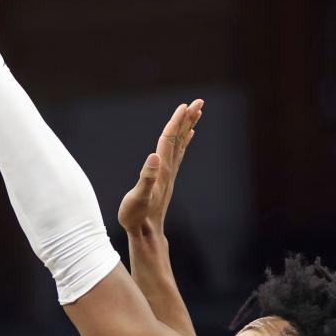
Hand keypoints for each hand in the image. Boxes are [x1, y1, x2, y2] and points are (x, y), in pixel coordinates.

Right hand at [118, 101, 203, 238]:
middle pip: (179, 139)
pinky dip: (183, 143)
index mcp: (162, 170)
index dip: (176, 122)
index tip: (185, 105)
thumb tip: (154, 157)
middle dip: (187, 119)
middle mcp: (169, 170)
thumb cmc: (137, 216)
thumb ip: (146, 177)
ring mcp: (169, 175)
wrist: (146, 234)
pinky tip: (187, 137)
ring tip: (195, 113)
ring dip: (187, 128)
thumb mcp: (138, 197)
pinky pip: (178, 155)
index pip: (169, 140)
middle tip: (199, 102)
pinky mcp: (166, 180)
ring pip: (180, 145)